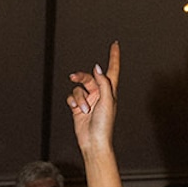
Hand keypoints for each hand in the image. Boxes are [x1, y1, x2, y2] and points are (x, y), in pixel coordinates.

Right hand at [66, 40, 119, 156]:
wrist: (94, 141)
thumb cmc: (104, 124)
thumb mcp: (107, 101)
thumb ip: (103, 83)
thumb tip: (98, 68)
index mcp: (110, 91)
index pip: (112, 70)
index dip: (114, 57)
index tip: (115, 45)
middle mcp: (99, 94)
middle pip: (88, 77)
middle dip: (81, 78)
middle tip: (74, 77)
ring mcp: (88, 100)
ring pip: (78, 88)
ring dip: (79, 98)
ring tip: (84, 109)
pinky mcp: (78, 107)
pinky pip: (72, 97)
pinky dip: (73, 101)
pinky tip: (75, 108)